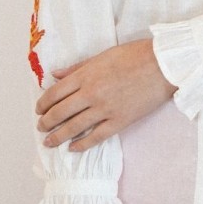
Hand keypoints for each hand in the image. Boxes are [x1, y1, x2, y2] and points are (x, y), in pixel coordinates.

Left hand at [36, 39, 175, 151]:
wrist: (163, 65)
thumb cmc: (135, 55)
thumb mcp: (103, 55)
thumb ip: (78, 67)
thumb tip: (55, 74)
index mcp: (86, 75)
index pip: (55, 93)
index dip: (43, 103)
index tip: (39, 110)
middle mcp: (91, 93)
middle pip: (60, 112)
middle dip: (46, 122)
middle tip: (41, 127)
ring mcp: (105, 109)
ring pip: (74, 127)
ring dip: (58, 136)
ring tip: (49, 142)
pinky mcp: (119, 121)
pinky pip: (95, 137)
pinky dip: (82, 144)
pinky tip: (73, 148)